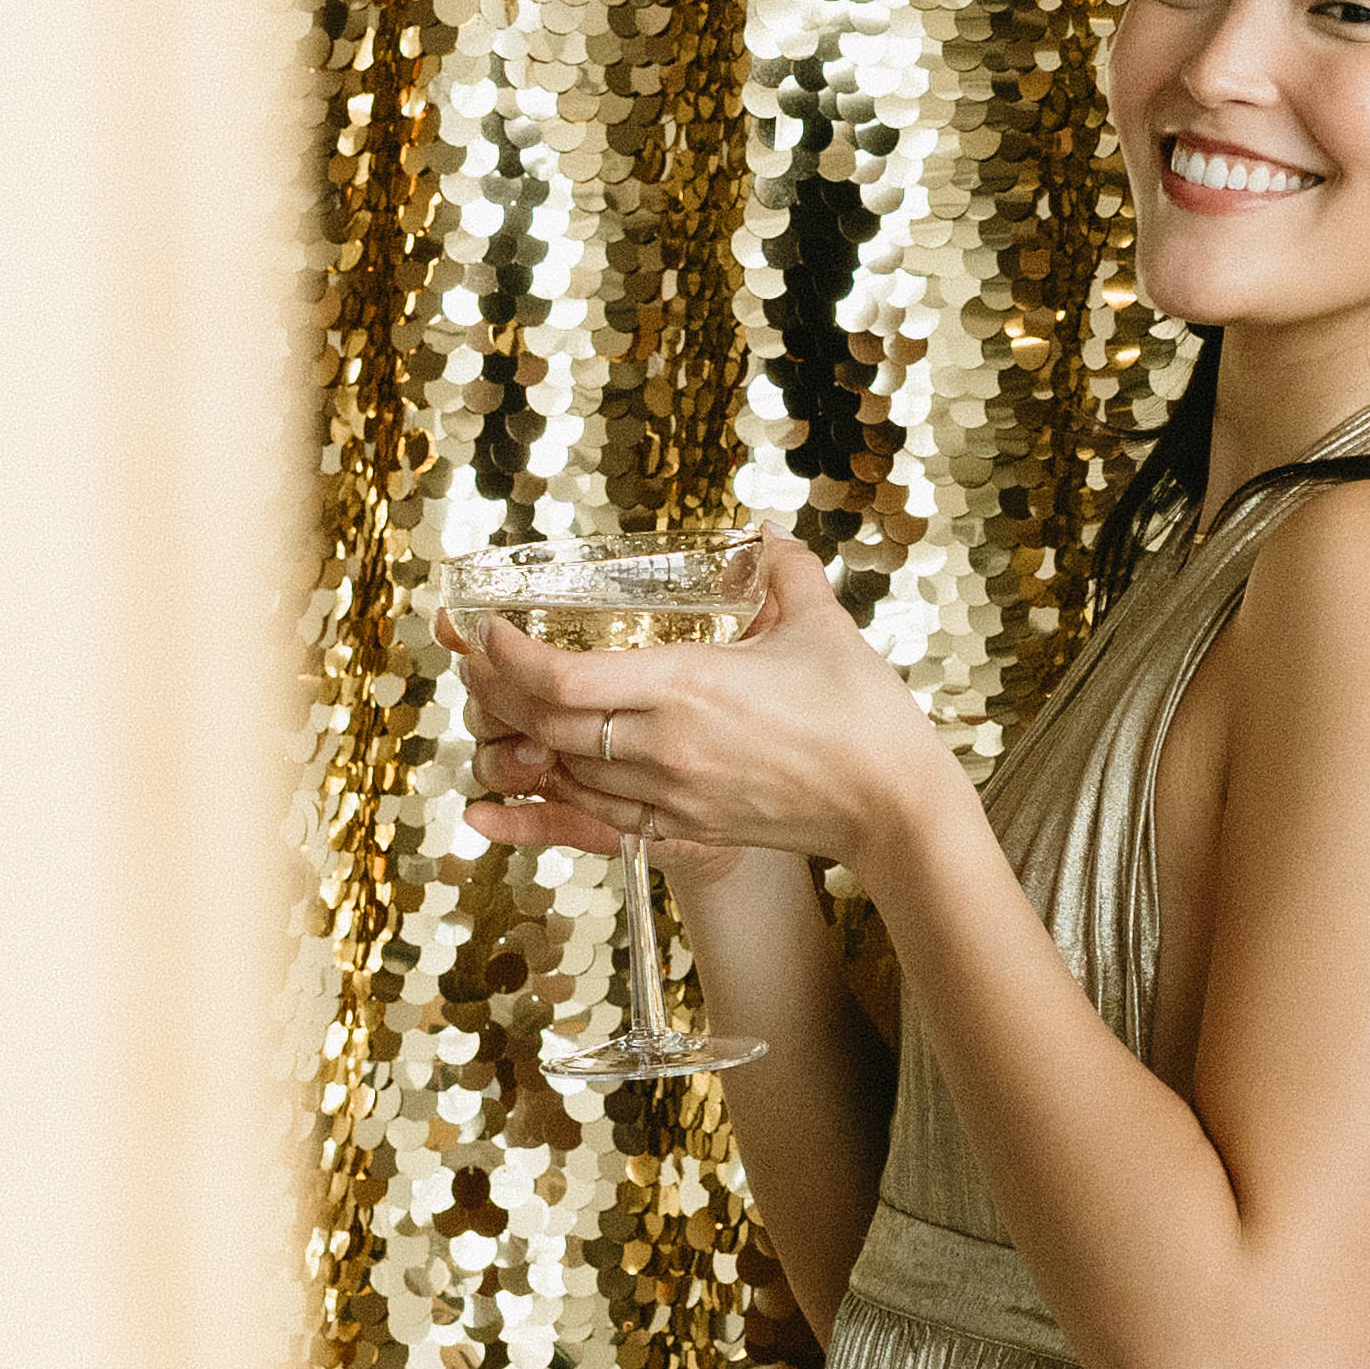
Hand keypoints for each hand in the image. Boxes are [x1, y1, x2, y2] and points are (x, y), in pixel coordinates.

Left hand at [452, 537, 946, 867]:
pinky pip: (591, 825)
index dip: (508, 656)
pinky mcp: (684, 830)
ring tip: (495, 715)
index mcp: (686, 686)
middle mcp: (663, 746)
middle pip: (545, 726)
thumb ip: (783, 569)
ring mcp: (669, 796)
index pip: (563, 677)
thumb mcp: (822, 621)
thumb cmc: (863, 715)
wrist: (893, 807)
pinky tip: (502, 806)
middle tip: (475, 663)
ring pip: (560, 775)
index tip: (486, 631)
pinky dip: (541, 811)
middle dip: (497, 694)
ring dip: (517, 746)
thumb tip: (761, 538)